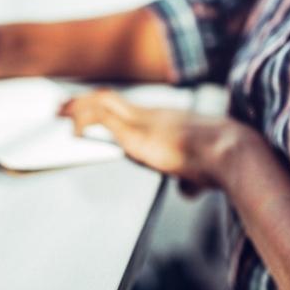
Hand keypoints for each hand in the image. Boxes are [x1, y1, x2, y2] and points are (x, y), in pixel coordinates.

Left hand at [60, 89, 249, 191]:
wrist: (230, 150)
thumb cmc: (221, 160)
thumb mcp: (200, 170)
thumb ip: (190, 180)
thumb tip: (189, 190)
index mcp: (164, 120)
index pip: (126, 108)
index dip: (105, 108)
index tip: (88, 111)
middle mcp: (151, 114)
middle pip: (109, 99)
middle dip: (83, 102)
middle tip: (62, 106)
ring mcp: (142, 120)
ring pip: (101, 103)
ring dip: (77, 107)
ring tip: (59, 112)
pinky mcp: (135, 131)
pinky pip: (100, 118)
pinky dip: (83, 122)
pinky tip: (73, 131)